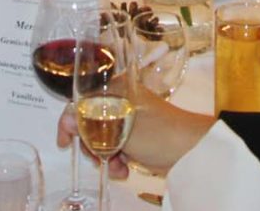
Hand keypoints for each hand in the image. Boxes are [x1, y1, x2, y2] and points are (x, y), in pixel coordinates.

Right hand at [56, 86, 212, 177]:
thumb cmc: (159, 134)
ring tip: (116, 169)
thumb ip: (91, 125)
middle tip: (98, 159)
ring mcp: (132, 116)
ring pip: (104, 136)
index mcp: (117, 88)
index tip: (65, 143)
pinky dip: (118, 158)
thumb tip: (68, 121)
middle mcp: (123, 98)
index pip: (82, 101)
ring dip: (105, 155)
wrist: (194, 150)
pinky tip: (125, 171)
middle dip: (92, 145)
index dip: (70, 122)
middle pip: (91, 121)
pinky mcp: (141, 133)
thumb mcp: (120, 130)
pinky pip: (118, 144)